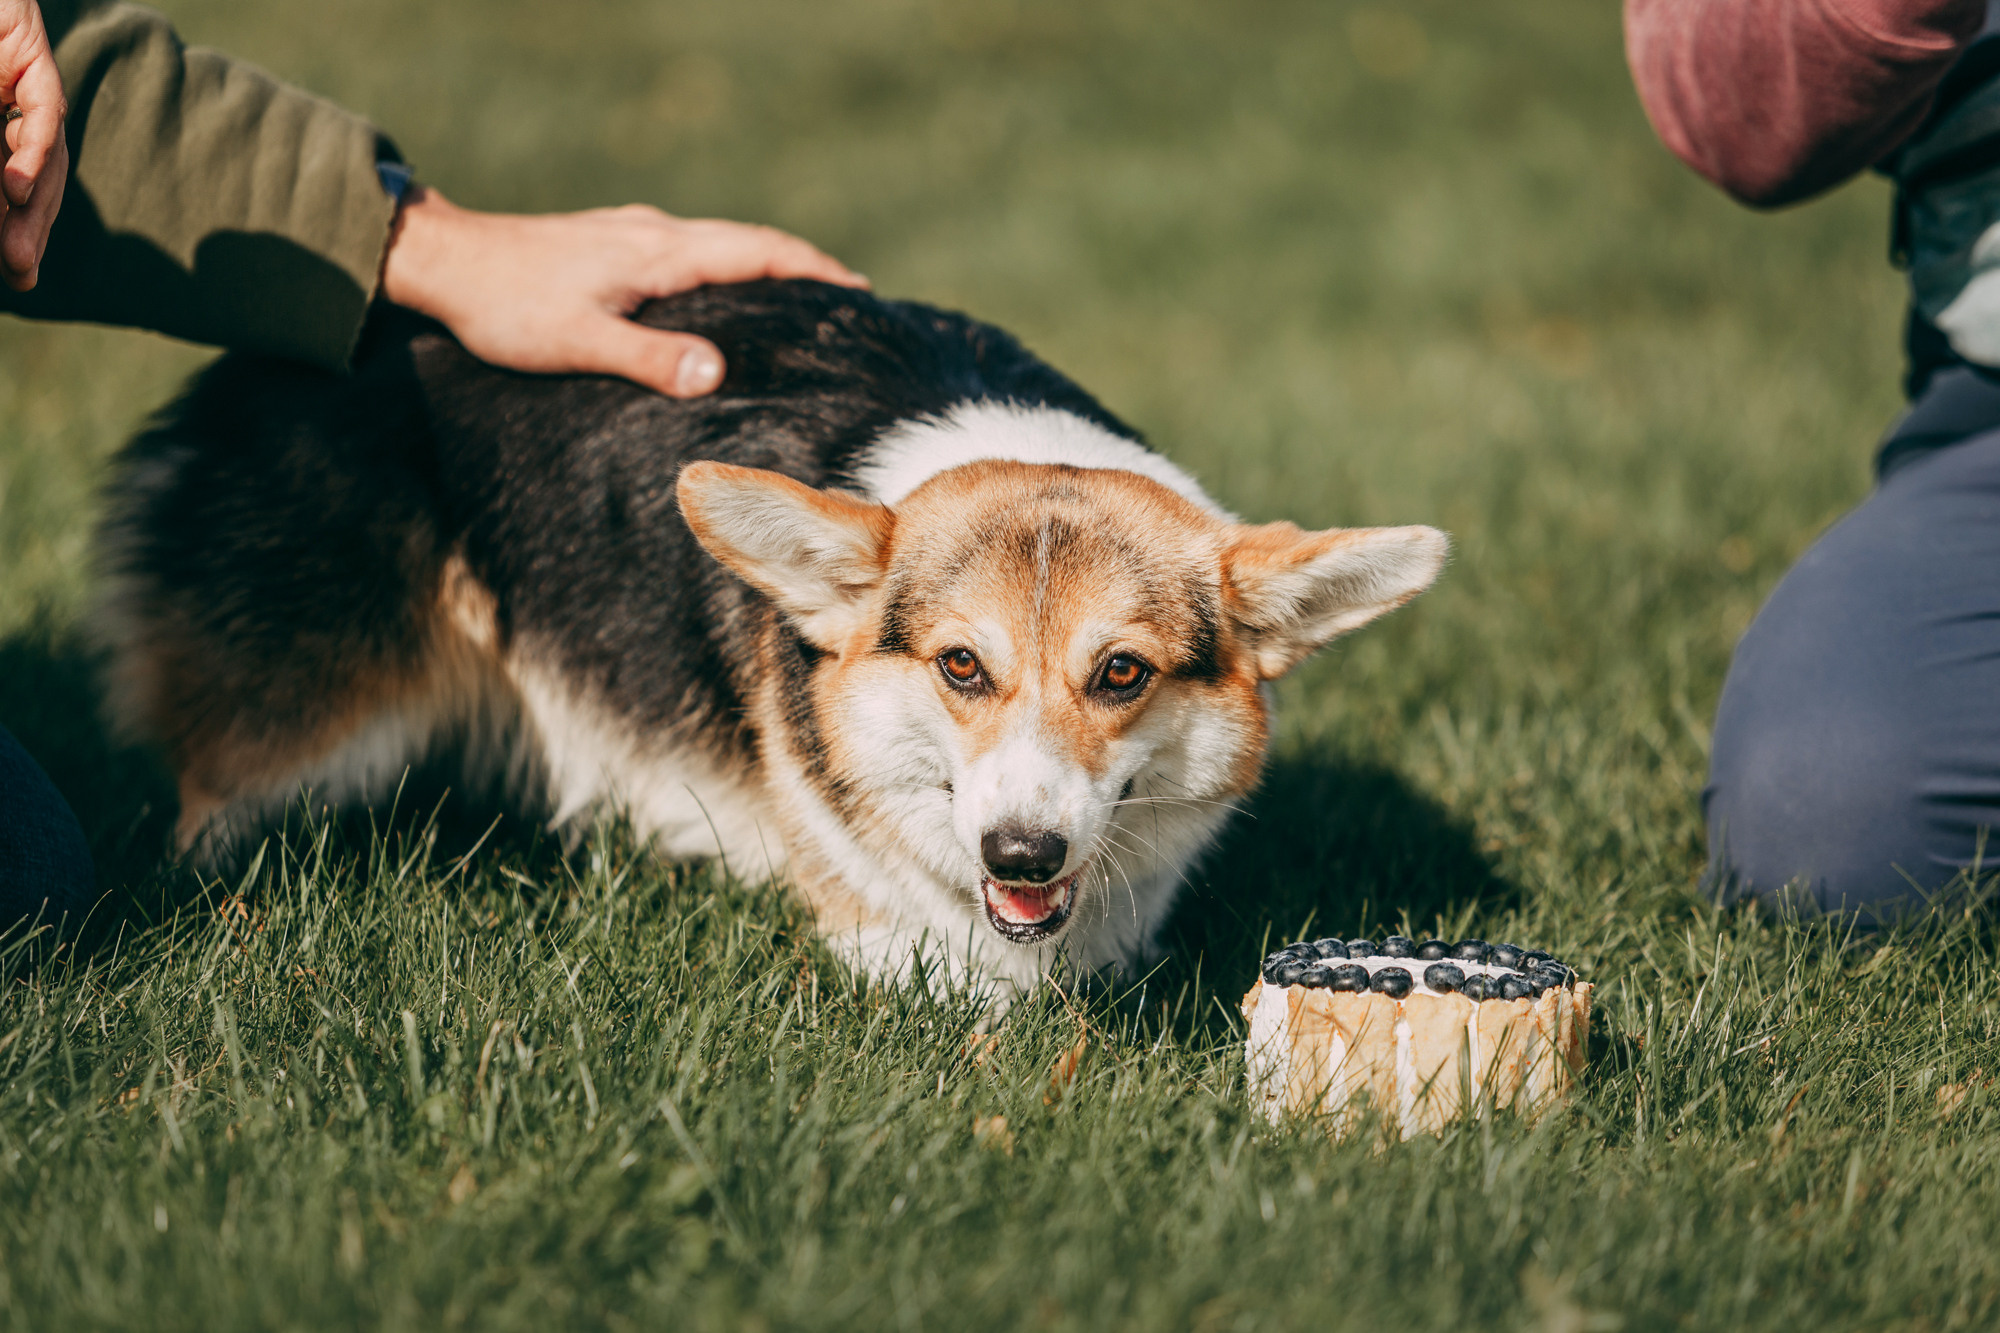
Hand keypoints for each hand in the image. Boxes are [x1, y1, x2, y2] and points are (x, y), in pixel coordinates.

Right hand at [0, 0, 65, 290]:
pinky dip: (30, 155)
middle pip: (38, 180)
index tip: (20, 277)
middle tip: (23, 274)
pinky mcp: (32, 55)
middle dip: (29, 230)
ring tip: (18, 252)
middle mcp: (22, 109)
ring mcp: (29, 82)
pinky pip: (39, 115)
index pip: (16, 187)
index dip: (20, 229)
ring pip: (42, 157)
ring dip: (31, 208)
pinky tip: (15, 190)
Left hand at [379, 185, 866, 396]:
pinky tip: (717, 297)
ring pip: (717, 243)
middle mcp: (653, 233)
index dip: (811, 268)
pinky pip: (688, 250)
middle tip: (844, 297)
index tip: (857, 288)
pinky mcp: (609, 243)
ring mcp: (631, 234)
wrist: (442, 259)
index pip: (757, 251)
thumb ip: (650, 359)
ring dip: (762, 265)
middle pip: (746, 241)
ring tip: (795, 299)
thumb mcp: (579, 342)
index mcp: (659, 253)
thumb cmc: (506, 307)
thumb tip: (718, 374)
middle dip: (800, 266)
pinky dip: (724, 267)